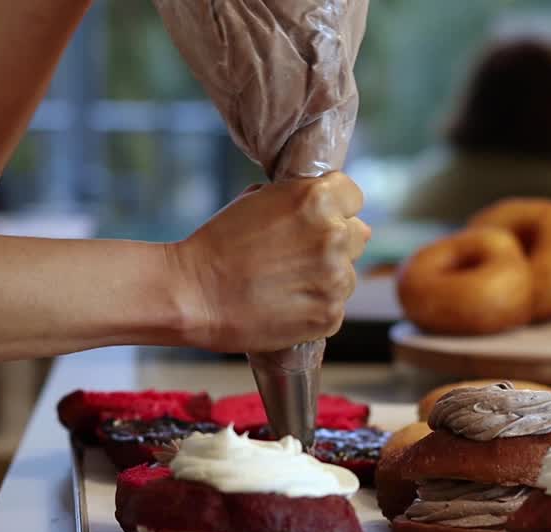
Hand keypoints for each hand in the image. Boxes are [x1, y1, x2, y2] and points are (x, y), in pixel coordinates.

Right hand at [167, 172, 369, 352]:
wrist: (193, 294)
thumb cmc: (218, 244)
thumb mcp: (258, 199)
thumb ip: (300, 201)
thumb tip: (328, 208)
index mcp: (318, 199)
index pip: (353, 196)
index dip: (334, 208)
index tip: (315, 221)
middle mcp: (334, 236)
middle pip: (357, 235)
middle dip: (334, 243)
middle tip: (297, 256)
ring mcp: (336, 279)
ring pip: (348, 274)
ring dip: (326, 278)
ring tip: (285, 283)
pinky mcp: (330, 315)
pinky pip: (335, 306)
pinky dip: (316, 307)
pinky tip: (284, 304)